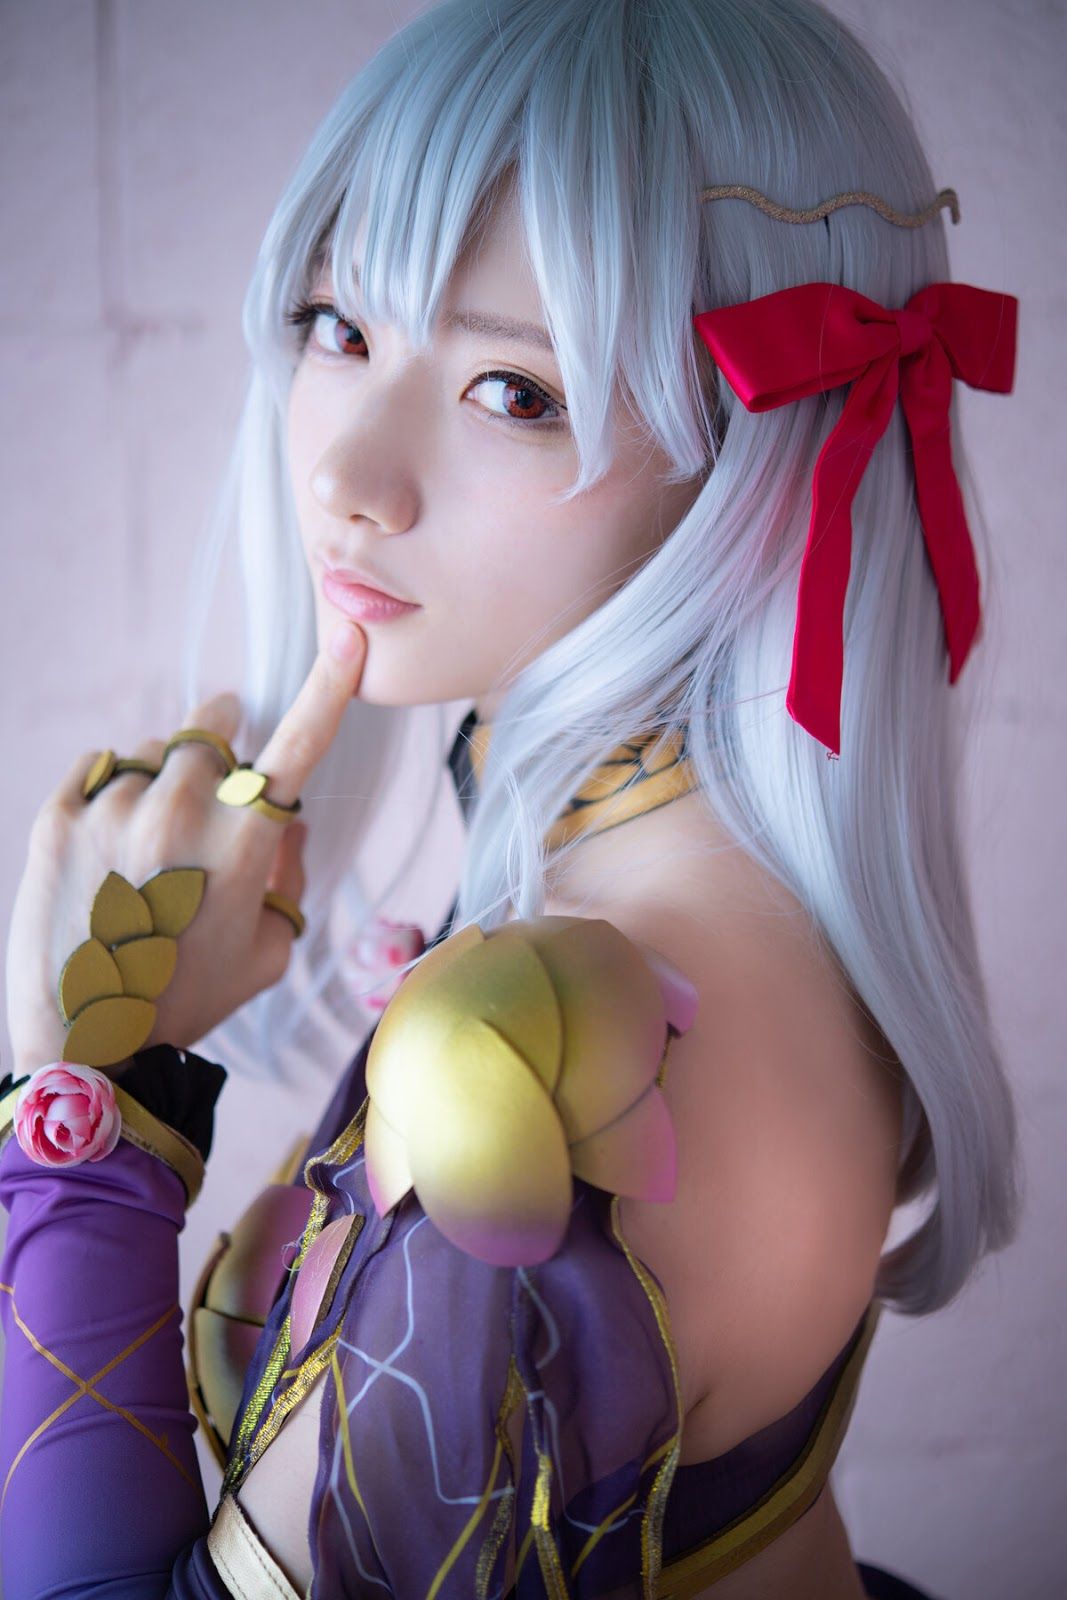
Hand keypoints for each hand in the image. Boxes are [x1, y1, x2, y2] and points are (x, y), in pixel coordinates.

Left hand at [4, 623, 366, 1079]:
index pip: (298, 749)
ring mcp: (114, 810)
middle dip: (219, 745)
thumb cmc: (189, 1003)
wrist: (84, 1045)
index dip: (327, 689)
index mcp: (244, 847)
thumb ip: (288, 875)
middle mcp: (181, 813)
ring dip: (161, 779)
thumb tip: (286, 821)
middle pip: (212, 732)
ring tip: (147, 849)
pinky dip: (112, 793)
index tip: (346, 637)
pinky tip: (110, 847)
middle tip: (207, 799)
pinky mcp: (58, 817)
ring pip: (153, 751)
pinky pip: (99, 767)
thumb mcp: (268, 952)